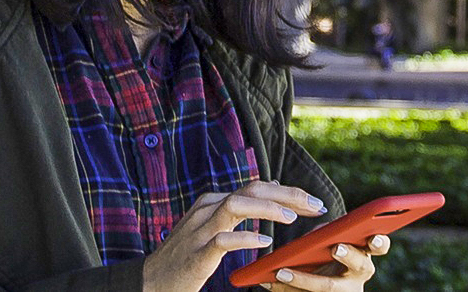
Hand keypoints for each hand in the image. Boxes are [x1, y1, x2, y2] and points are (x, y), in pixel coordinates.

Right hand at [142, 182, 328, 291]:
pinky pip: (223, 240)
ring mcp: (200, 230)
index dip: (289, 191)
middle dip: (288, 194)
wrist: (151, 281)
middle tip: (315, 206)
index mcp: (214, 201)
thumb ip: (240, 208)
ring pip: (236, 205)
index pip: (257, 186)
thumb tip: (273, 189)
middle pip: (251, 189)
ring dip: (268, 208)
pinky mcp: (197, 253)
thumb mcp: (214, 225)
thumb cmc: (187, 255)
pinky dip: (246, 238)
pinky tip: (265, 242)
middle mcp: (207, 209)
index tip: (314, 203)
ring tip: (293, 217)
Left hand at [259, 234, 389, 291]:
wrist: (312, 286)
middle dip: (349, 255)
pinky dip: (285, 289)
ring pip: (329, 287)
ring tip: (282, 272)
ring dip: (304, 279)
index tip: (374, 236)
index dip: (380, 242)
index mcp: (364, 252)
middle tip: (336, 247)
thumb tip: (308, 219)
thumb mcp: (326, 241)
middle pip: (360, 266)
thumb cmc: (321, 253)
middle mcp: (358, 275)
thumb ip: (325, 232)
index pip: (379, 246)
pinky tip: (267, 282)